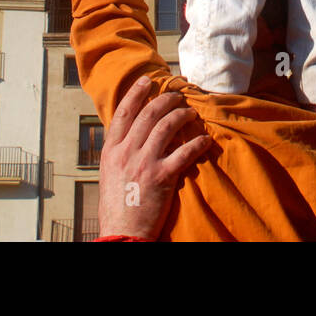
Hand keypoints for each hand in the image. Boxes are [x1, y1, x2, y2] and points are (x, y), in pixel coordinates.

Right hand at [96, 75, 212, 239]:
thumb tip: (131, 135)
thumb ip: (120, 153)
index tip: (148, 81)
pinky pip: (185, 152)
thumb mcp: (109, 174)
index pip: (123, 112)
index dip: (136, 93)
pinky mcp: (162, 177)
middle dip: (166, 99)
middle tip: (178, 95)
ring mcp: (144, 163)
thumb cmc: (117, 208)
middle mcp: (126, 152)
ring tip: (191, 113)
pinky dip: (197, 143)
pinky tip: (205, 139)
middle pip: (149, 113)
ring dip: (183, 115)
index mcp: (111, 151)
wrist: (122, 234)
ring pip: (166, 126)